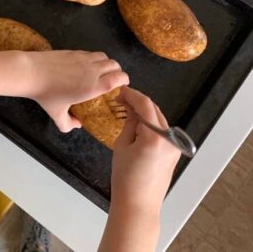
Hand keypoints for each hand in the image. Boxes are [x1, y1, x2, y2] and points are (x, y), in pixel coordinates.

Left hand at [23, 51, 128, 131]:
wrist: (32, 72)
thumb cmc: (46, 95)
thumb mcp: (56, 114)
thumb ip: (68, 123)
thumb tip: (76, 125)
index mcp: (93, 87)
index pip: (119, 79)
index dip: (124, 80)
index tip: (121, 85)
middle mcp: (92, 70)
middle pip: (115, 65)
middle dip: (117, 72)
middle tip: (112, 79)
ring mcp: (84, 58)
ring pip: (104, 57)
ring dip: (106, 63)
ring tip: (100, 71)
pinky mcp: (74, 51)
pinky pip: (91, 53)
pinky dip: (94, 58)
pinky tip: (85, 65)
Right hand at [99, 87, 180, 251]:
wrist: (138, 203)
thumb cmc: (126, 178)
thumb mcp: (122, 146)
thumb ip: (129, 123)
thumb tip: (129, 108)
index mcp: (154, 137)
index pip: (145, 105)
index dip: (132, 94)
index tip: (120, 91)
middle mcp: (169, 139)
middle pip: (154, 109)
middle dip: (138, 102)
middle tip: (121, 99)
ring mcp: (174, 145)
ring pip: (159, 118)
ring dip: (145, 112)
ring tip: (127, 110)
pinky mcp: (174, 152)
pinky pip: (163, 130)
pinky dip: (151, 123)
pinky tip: (138, 124)